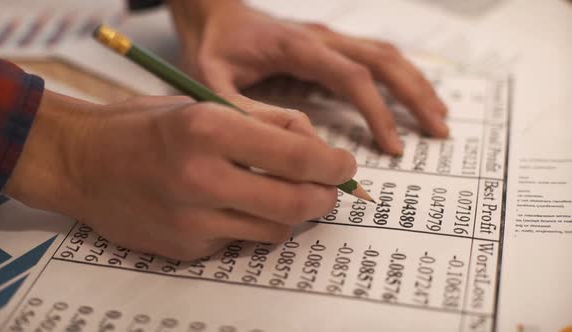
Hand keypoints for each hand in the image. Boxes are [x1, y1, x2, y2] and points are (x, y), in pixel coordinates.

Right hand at [5, 91, 355, 259]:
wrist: (80, 161)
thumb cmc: (141, 126)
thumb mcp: (202, 104)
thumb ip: (263, 122)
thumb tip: (314, 145)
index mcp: (208, 128)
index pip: (298, 155)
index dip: (334, 164)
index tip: (344, 166)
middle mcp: (202, 177)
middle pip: (296, 202)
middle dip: (326, 198)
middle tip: (331, 191)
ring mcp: (192, 219)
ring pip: (275, 229)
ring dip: (292, 214)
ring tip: (285, 195)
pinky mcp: (185, 247)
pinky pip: (240, 240)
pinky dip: (249, 224)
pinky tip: (233, 207)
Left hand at [169, 0, 448, 154]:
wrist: (210, 12)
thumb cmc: (211, 47)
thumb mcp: (214, 82)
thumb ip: (246, 112)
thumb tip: (295, 140)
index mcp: (297, 47)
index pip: (352, 77)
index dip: (378, 111)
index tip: (394, 145)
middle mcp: (321, 37)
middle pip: (383, 60)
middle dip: (415, 95)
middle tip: (438, 130)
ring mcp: (328, 37)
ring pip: (385, 54)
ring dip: (416, 83)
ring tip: (439, 116)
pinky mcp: (328, 44)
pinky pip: (374, 56)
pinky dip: (400, 76)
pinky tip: (412, 94)